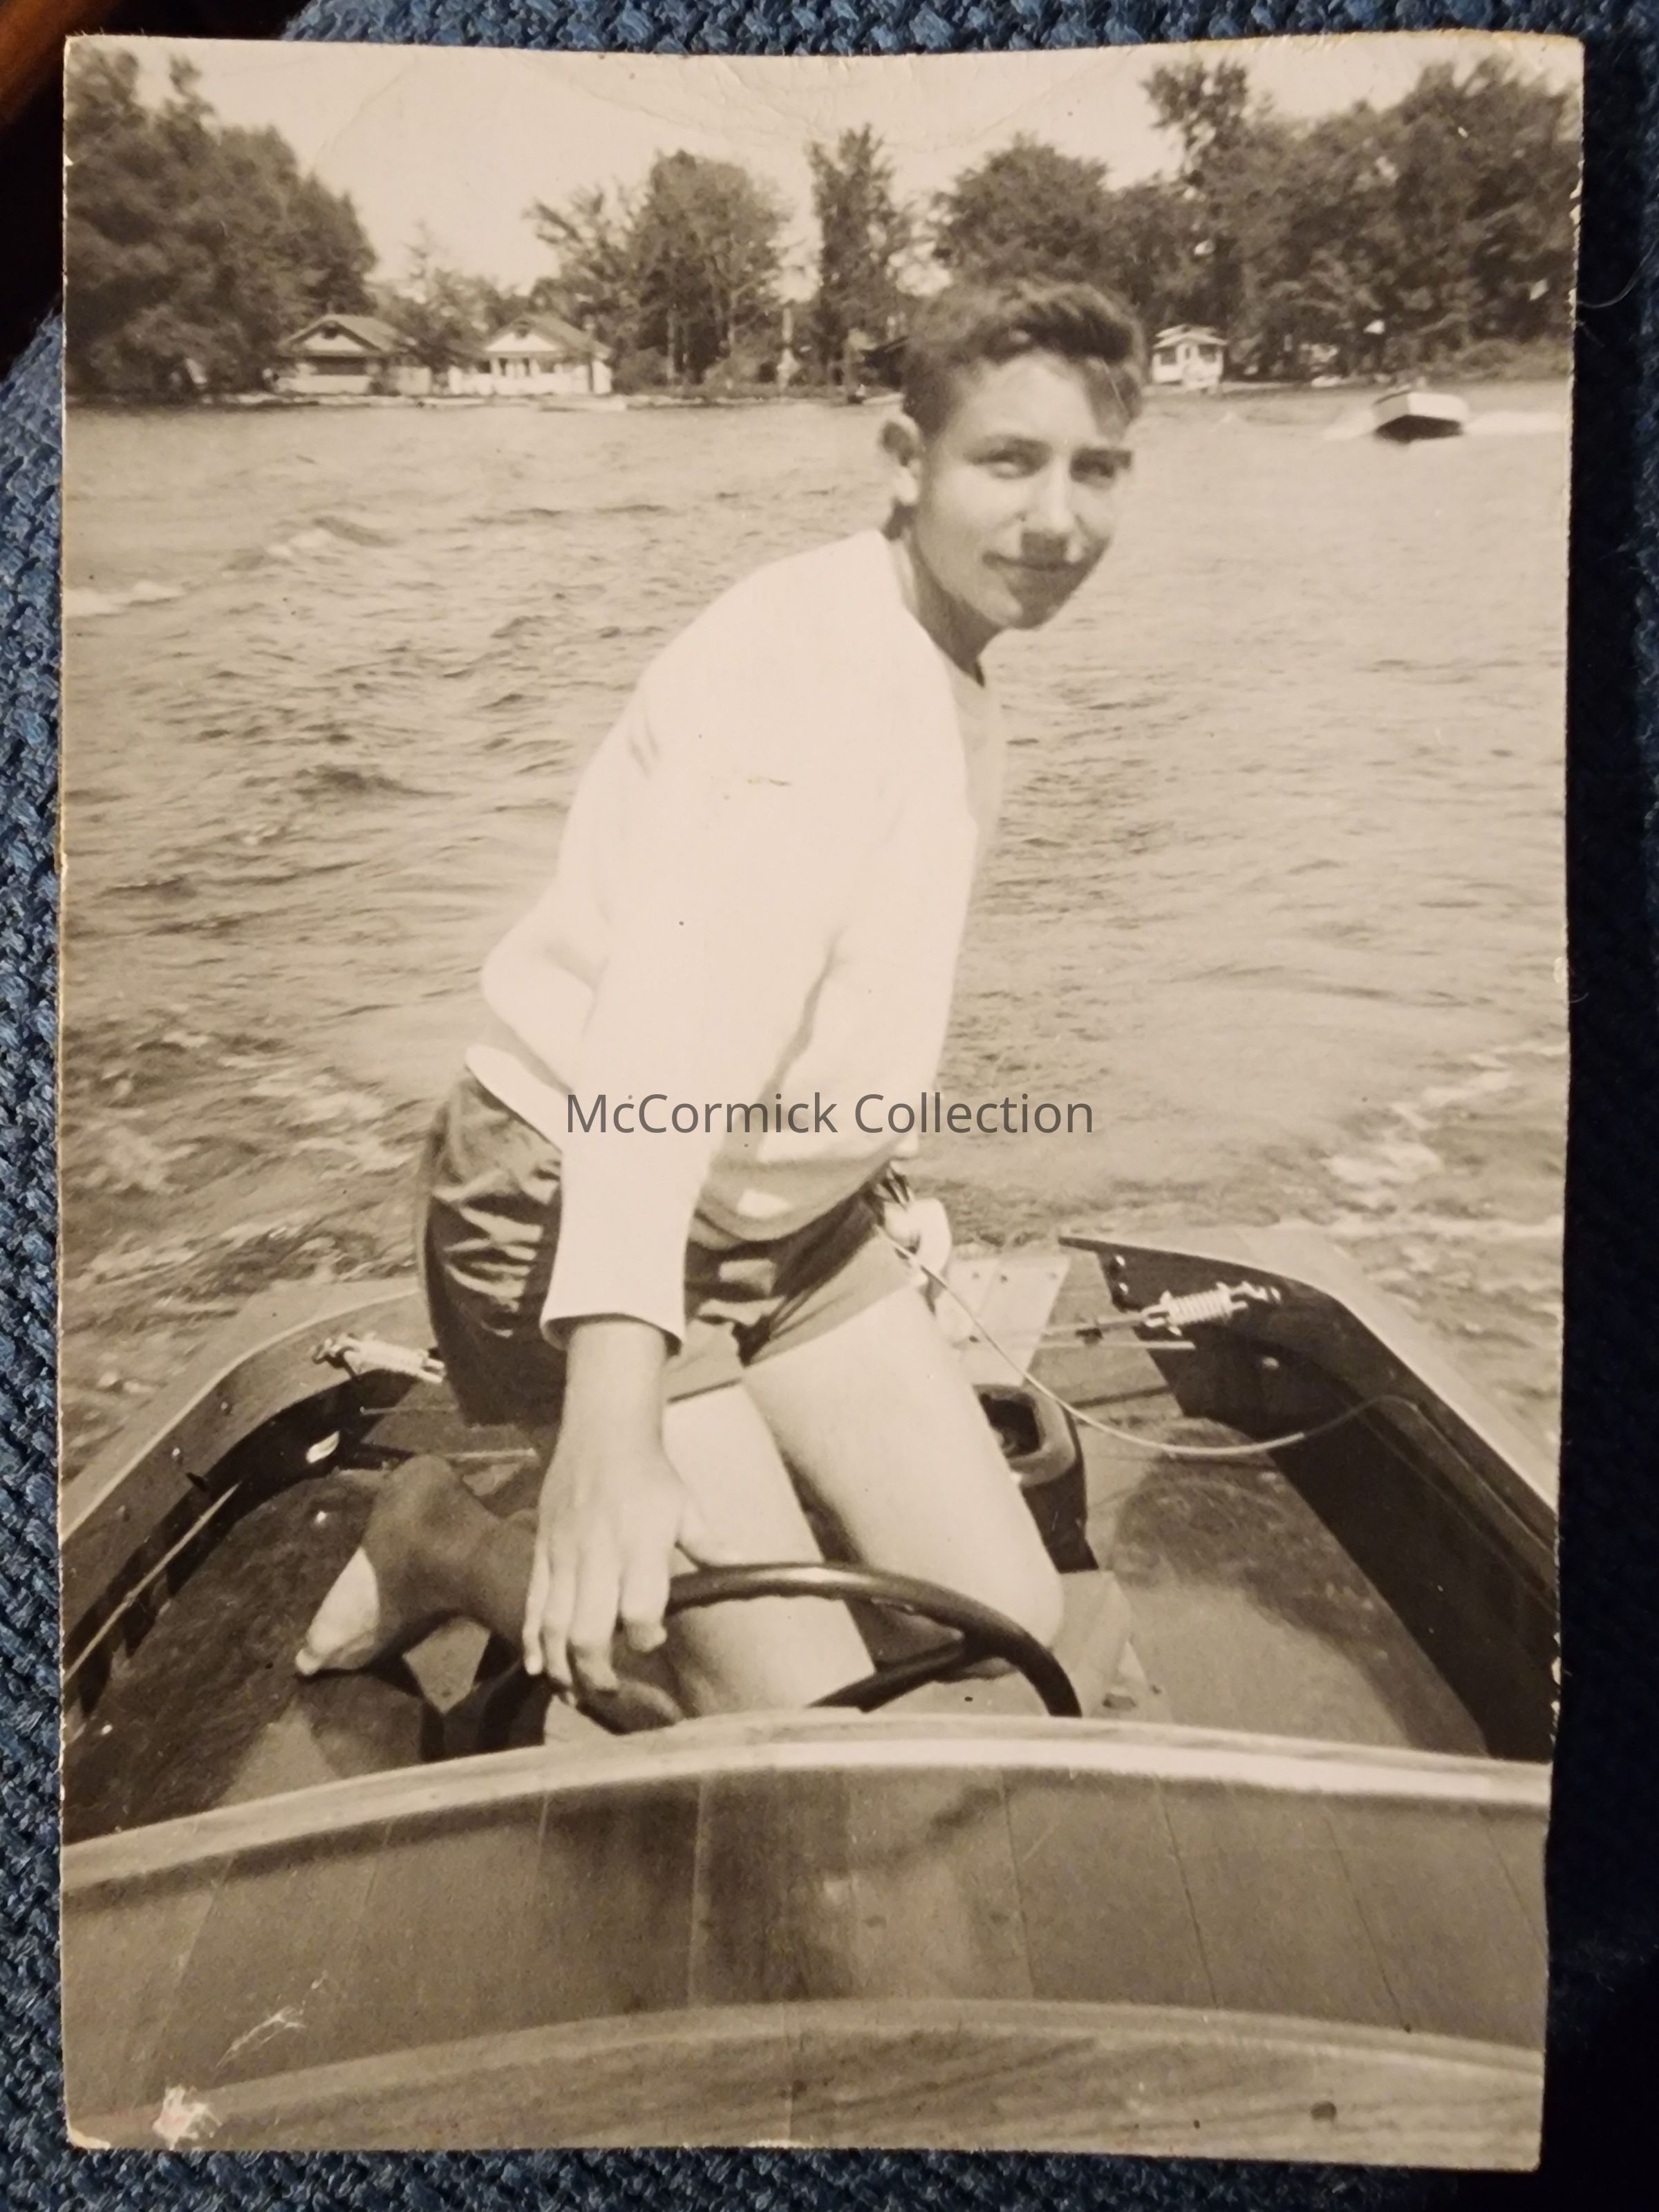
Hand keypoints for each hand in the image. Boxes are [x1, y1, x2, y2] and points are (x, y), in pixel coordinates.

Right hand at [523, 1429, 728, 1697]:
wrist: (602, 1431)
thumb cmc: (650, 1473)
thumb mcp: (685, 1505)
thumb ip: (708, 1544)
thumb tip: (741, 1566)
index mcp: (640, 1545)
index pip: (640, 1608)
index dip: (647, 1637)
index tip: (653, 1641)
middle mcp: (599, 1555)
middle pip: (589, 1631)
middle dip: (597, 1672)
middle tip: (609, 1689)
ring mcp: (564, 1555)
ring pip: (554, 1626)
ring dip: (561, 1667)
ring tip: (574, 1692)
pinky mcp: (542, 1551)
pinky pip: (532, 1603)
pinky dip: (530, 1639)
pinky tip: (536, 1667)